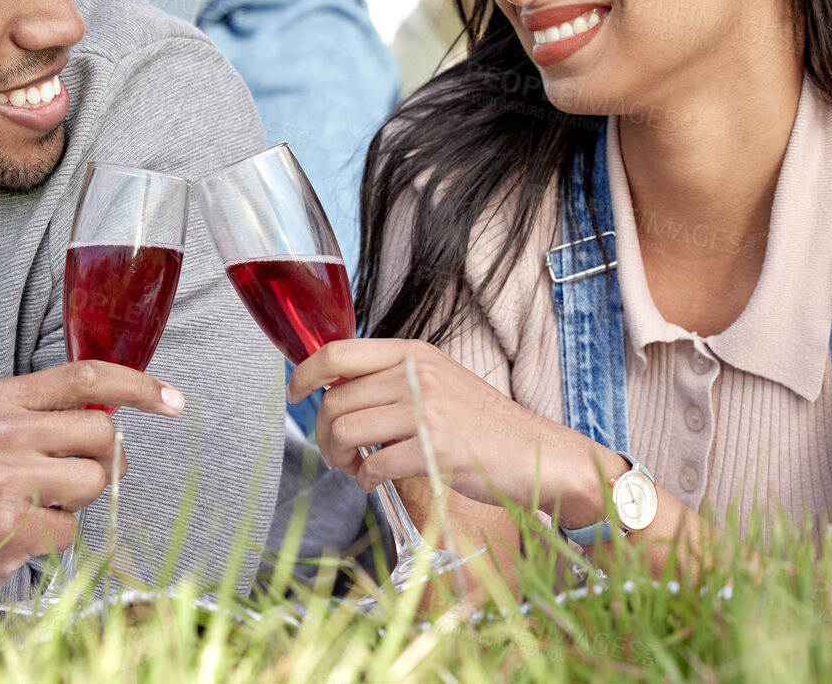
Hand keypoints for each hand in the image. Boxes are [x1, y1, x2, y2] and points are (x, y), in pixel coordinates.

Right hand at [0, 360, 184, 595]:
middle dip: (105, 463)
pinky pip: (73, 528)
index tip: (172, 400)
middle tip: (74, 480)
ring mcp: (3, 477)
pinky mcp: (9, 525)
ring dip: (78, 502)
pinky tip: (22, 535)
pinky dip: (58, 537)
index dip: (138, 386)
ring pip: (95, 482)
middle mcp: (0, 430)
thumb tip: (112, 416)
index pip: (84, 376)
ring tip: (36, 508)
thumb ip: (40, 416)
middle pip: (102, 435)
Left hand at [289, 339, 618, 525]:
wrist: (537, 453)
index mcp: (414, 352)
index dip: (304, 373)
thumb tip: (335, 389)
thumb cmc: (484, 424)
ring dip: (340, 458)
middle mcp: (416, 374)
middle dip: (323, 433)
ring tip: (355, 467)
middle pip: (335, 400)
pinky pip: (373, 465)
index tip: (294, 393)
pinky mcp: (434, 449)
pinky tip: (376, 480)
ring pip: (345, 432)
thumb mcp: (438, 380)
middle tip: (335, 452)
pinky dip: (366, 479)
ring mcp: (426, 410)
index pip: (337, 351)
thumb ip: (392, 378)